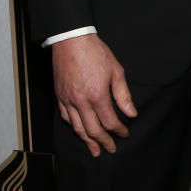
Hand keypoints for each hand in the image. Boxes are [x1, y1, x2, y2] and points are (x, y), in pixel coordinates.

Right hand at [52, 33, 135, 156]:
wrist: (71, 40)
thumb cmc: (95, 53)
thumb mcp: (116, 71)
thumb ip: (123, 95)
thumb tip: (131, 113)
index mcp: (97, 95)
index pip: (109, 121)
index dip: (118, 130)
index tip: (124, 133)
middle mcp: (81, 101)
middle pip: (93, 130)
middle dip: (103, 142)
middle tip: (110, 149)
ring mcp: (68, 99)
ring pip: (77, 127)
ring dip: (87, 141)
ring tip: (94, 150)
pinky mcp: (59, 96)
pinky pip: (65, 117)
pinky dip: (73, 126)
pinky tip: (79, 131)